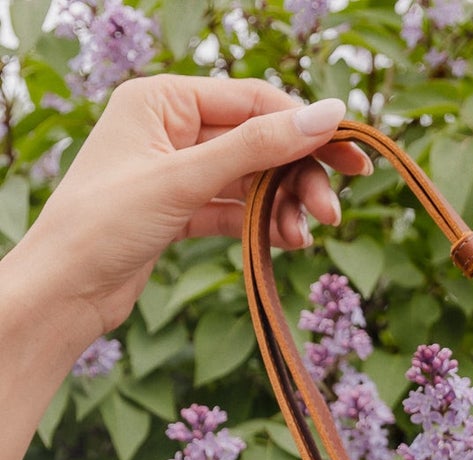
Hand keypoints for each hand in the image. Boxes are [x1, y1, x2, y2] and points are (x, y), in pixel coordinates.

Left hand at [13, 73, 370, 343]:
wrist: (64, 291)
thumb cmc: (105, 223)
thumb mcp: (186, 179)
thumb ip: (258, 147)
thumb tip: (326, 115)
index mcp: (162, 99)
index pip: (254, 101)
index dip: (307, 128)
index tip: (353, 158)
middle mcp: (171, 127)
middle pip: (259, 142)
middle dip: (299, 177)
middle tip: (332, 214)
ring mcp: (178, 170)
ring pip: (252, 179)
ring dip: (284, 207)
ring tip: (303, 238)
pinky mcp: (182, 210)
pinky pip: (238, 208)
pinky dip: (263, 224)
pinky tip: (285, 242)